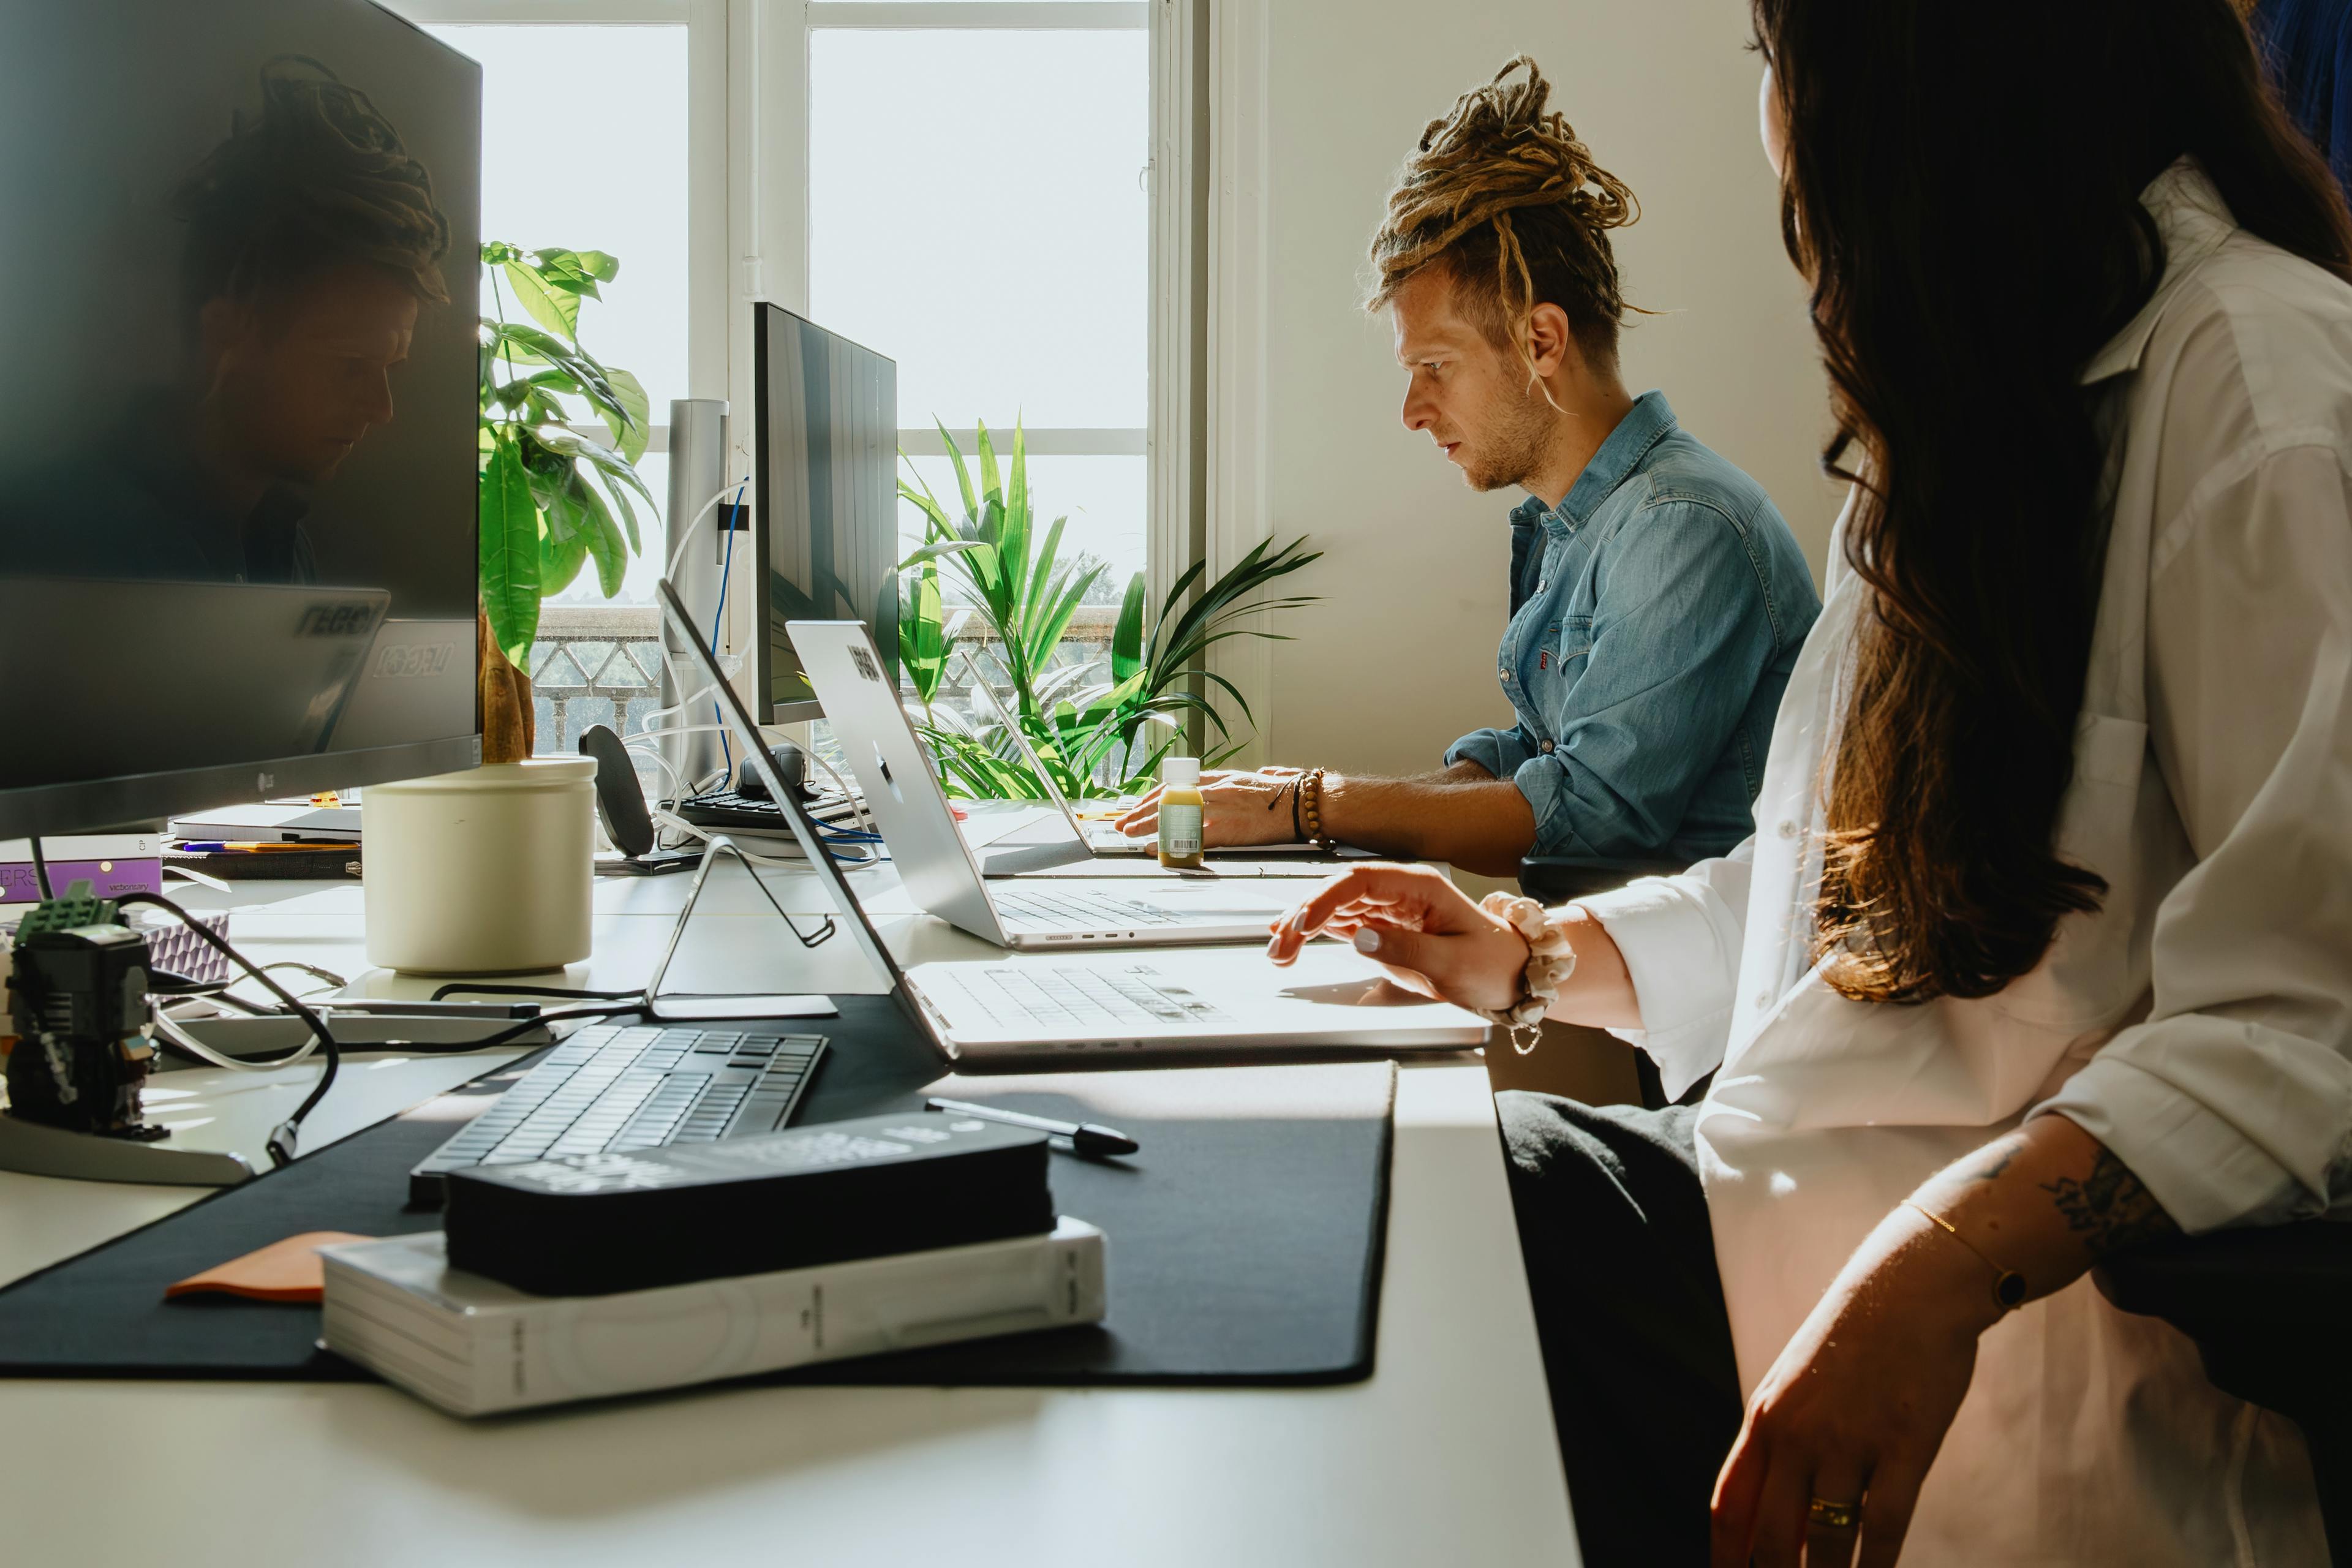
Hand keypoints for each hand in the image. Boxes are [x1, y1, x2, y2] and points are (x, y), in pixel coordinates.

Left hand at [1116, 766, 1308, 847]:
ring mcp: (1218, 808)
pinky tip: (1153, 847)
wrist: (1303, 804)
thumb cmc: (1286, 793)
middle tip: (1122, 822)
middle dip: (1140, 811)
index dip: (1152, 796)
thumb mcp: (1256, 780)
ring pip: (1171, 815)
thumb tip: (1250, 778)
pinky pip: (1188, 837)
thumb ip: (1240, 782)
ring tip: (1128, 833)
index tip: (1137, 805)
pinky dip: (1167, 842)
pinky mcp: (1226, 828)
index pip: (1176, 784)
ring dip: (1145, 825)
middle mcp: (1214, 789)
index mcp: (1220, 778)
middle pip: (1167, 799)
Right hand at [1264, 862, 1530, 1013]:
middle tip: (1280, 947)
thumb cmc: (1493, 964)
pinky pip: (1342, 924)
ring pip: (1334, 909)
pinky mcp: (1385, 929)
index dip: (1326, 899)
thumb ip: (1405, 950)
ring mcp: (1390, 909)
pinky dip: (1315, 933)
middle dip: (1304, 916)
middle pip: (1339, 892)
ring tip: (1278, 953)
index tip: (1304, 925)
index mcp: (1420, 886)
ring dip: (1303, 928)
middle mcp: (1400, 891)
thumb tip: (1359, 939)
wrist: (1515, 974)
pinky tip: (1292, 941)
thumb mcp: (1454, 963)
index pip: (1360, 880)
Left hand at [1710, 1211, 1998, 1567]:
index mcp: (1764, 1419)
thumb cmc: (1853, 1339)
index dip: (1726, 1558)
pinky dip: (1875, 1567)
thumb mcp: (1794, 1384)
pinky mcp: (1903, 1445)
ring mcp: (1849, 1441)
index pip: (1730, 1506)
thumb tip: (1772, 1511)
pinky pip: (1883, 1526)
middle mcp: (1797, 1435)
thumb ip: (1780, 1444)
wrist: (1908, 1288)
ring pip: (1826, 1541)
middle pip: (1772, 1537)